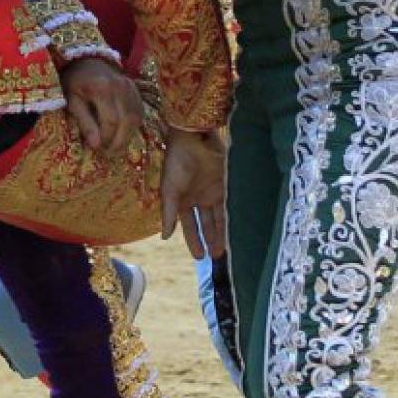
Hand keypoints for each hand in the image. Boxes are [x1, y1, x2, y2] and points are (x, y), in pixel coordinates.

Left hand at [60, 57, 141, 153]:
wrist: (87, 60)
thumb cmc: (75, 82)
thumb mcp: (72, 100)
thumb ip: (84, 122)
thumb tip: (94, 145)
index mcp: (103, 88)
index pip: (111, 120)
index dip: (106, 139)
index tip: (97, 149)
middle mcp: (122, 87)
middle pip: (126, 121)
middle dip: (117, 142)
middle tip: (107, 154)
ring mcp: (132, 88)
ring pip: (135, 119)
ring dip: (126, 137)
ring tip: (114, 148)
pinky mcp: (136, 92)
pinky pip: (139, 114)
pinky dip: (131, 128)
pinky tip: (121, 135)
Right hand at [160, 130, 226, 258]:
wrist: (193, 138)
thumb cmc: (177, 162)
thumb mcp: (169, 190)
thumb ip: (168, 214)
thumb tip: (165, 237)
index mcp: (180, 200)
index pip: (188, 226)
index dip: (193, 241)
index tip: (199, 257)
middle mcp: (196, 198)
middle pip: (205, 225)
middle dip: (209, 240)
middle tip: (214, 258)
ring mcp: (211, 192)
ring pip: (217, 219)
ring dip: (220, 234)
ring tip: (223, 251)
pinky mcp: (224, 186)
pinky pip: (227, 208)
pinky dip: (229, 220)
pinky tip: (233, 233)